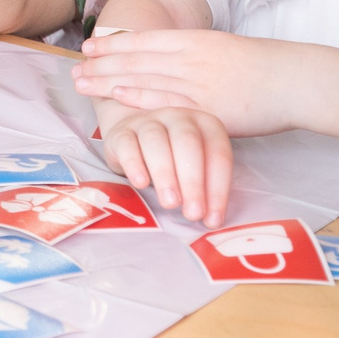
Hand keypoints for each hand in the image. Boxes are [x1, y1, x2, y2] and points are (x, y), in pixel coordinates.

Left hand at [73, 29, 326, 136]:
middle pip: (136, 59)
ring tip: (82, 84)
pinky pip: (168, 101)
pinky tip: (118, 96)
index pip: (144, 41)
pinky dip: (140, 97)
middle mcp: (191, 57)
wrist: (293, 79)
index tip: (87, 47)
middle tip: (72, 70)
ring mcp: (198, 81)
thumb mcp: (223, 50)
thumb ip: (195, 56)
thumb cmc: (262, 67)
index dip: (112, 44)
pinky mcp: (208, 107)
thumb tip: (170, 62)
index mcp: (195, 40)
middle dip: (101, 64)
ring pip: (144, 78)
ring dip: (109, 81)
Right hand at [96, 98, 234, 226]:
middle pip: (188, 143)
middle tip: (192, 213)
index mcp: (206, 124)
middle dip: (192, 181)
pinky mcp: (121, 132)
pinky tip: (141, 184)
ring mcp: (148, 121)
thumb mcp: (197, 168)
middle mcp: (178, 117)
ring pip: (156, 142)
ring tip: (170, 204)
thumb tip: (211, 220)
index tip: (213, 220)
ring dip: (165, 174)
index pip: (218, 155)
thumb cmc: (175, 159)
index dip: (218, 189)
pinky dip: (134, 165)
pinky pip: (128, 145)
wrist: (136, 139)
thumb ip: (206, 188)